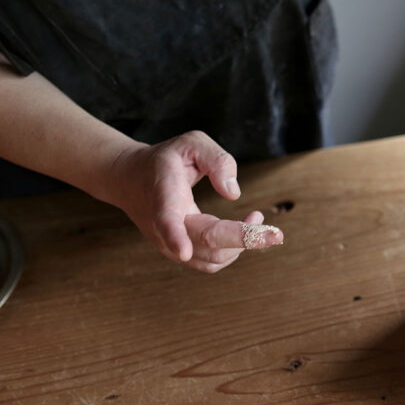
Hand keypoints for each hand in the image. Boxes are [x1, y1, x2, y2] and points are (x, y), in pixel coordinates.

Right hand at [102, 131, 282, 272]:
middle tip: (274, 234)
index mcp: (163, 193)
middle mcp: (164, 225)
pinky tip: (248, 229)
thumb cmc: (164, 159)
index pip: (165, 218)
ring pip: (210, 258)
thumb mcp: (191, 143)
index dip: (174, 236)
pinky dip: (234, 251)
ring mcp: (170, 243)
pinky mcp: (180, 252)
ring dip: (242, 244)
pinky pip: (210, 262)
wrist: (130, 180)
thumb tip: (233, 193)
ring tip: (258, 219)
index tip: (182, 252)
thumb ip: (216, 159)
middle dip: (241, 240)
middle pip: (203, 242)